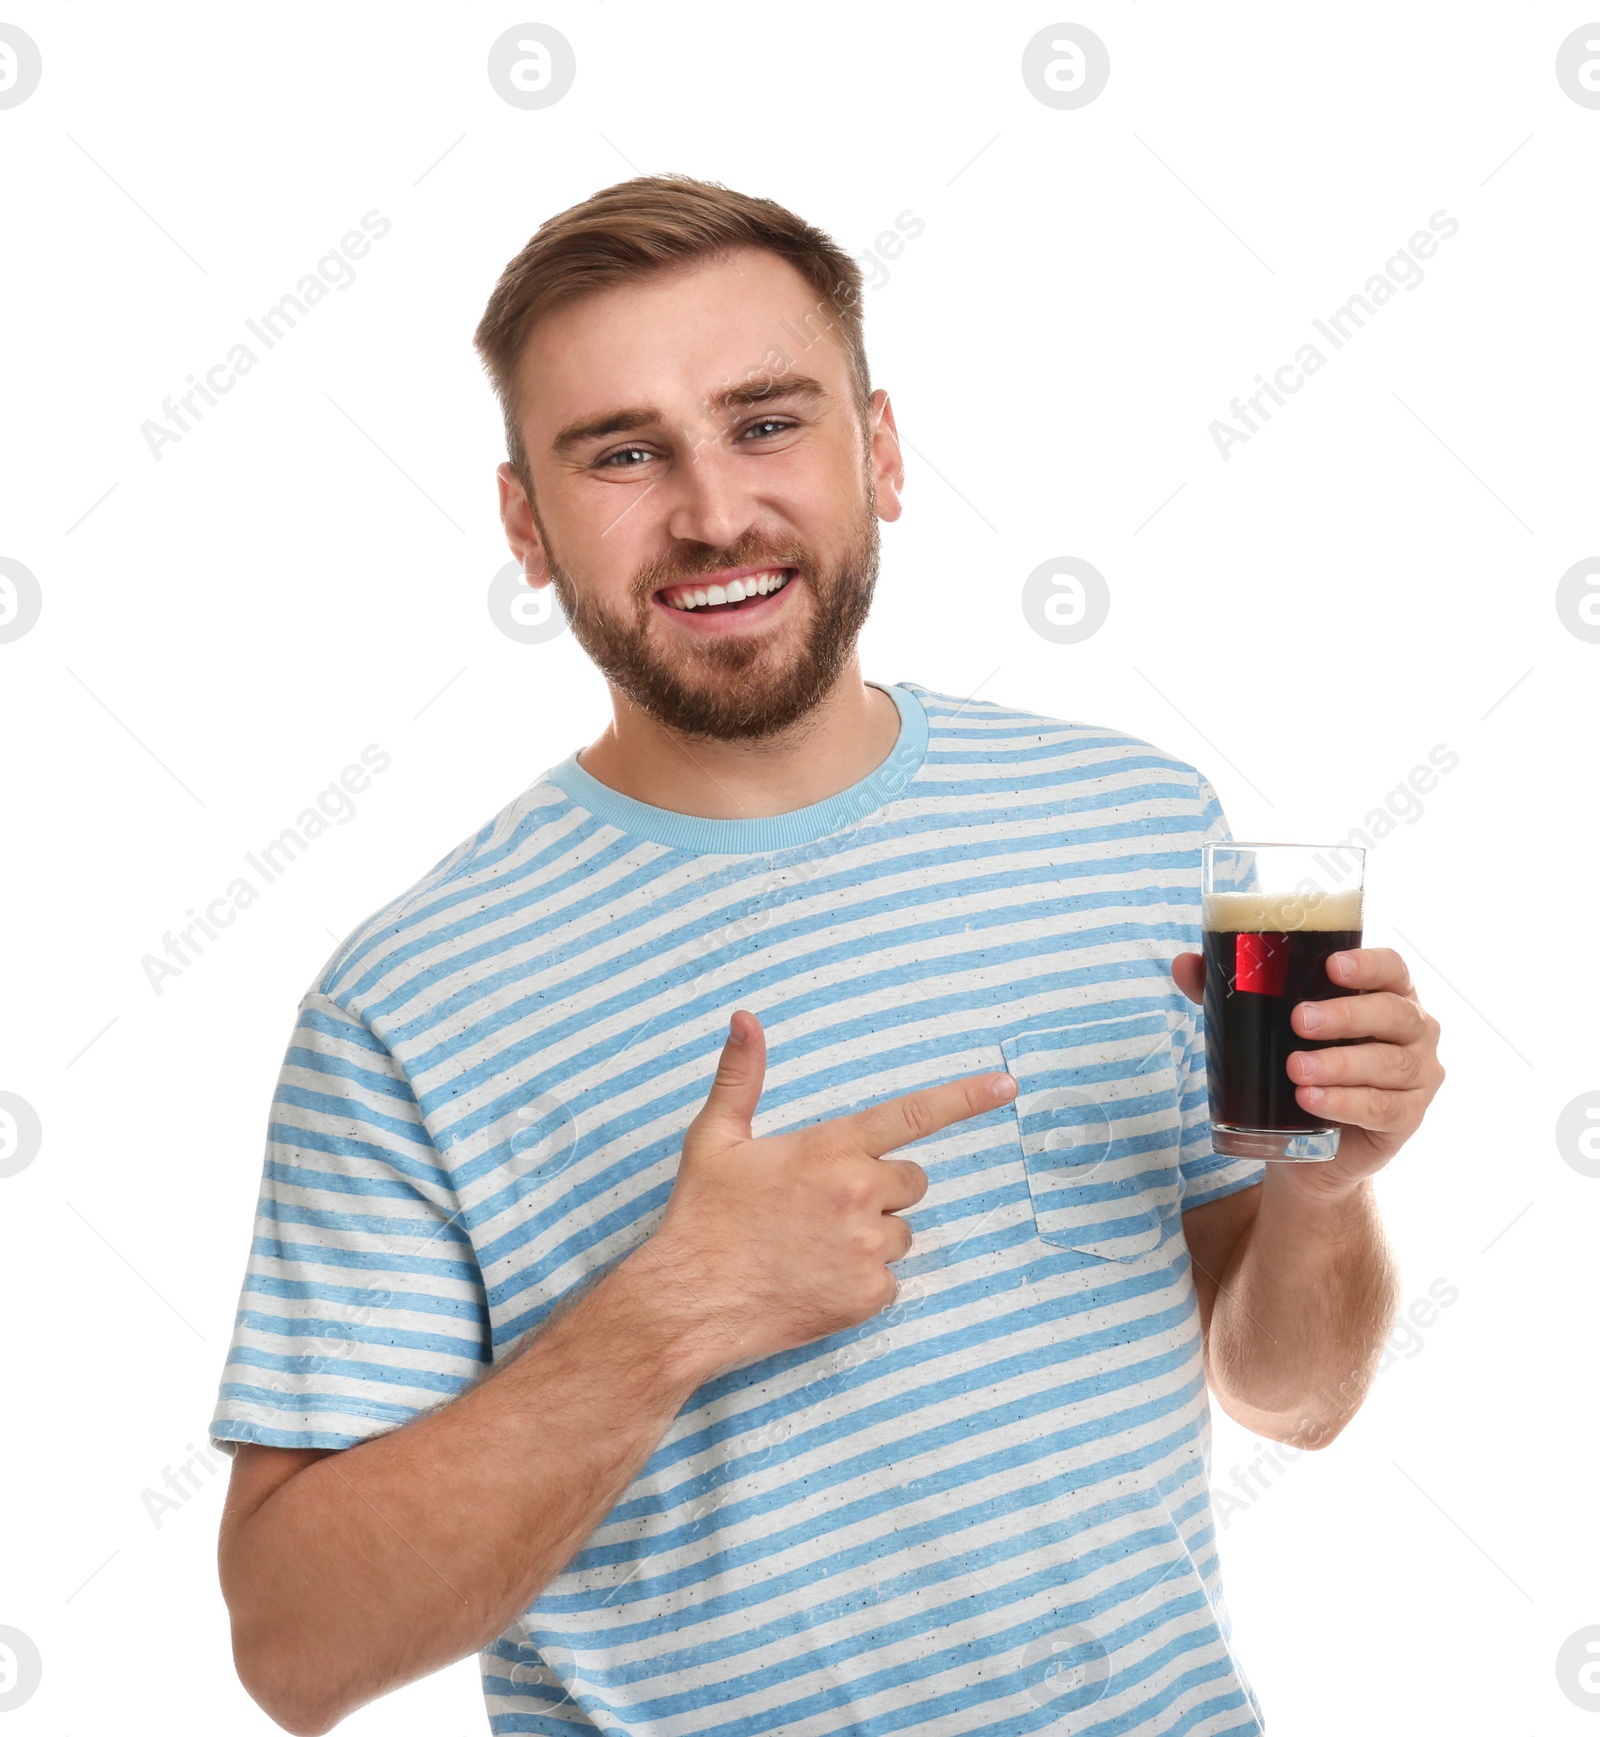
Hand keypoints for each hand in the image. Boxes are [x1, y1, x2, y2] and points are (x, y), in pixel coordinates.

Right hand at [641, 1009, 1017, 1380]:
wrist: (688, 1304)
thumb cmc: (702, 1217)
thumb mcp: (714, 1138)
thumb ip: (741, 1076)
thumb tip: (745, 1017)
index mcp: (830, 1148)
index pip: (913, 1114)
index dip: (966, 1097)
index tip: (1008, 1086)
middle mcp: (859, 1193)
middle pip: (912, 1182)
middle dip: (883, 1191)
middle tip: (825, 1206)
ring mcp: (868, 1248)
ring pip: (903, 1234)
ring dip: (872, 1238)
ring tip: (812, 1247)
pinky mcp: (868, 1296)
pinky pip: (890, 1281)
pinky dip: (862, 1282)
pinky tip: (816, 1280)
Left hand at [1171, 947, 1443, 1191]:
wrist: (1307, 1143)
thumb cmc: (1296, 1063)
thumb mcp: (1264, 1026)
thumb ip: (1230, 992)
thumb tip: (1184, 964)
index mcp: (1387, 994)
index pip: (1392, 968)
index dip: (1368, 965)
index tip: (1331, 967)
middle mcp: (1413, 1031)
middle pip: (1393, 1014)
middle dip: (1345, 1016)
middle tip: (1297, 1021)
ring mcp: (1417, 1076)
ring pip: (1388, 1064)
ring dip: (1339, 1064)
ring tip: (1295, 1069)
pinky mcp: (1406, 1118)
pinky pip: (1382, 1109)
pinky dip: (1345, 1103)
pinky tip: (1311, 1101)